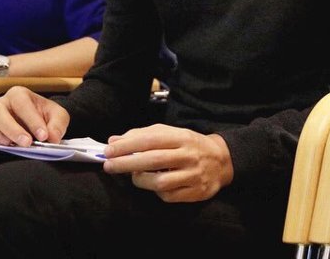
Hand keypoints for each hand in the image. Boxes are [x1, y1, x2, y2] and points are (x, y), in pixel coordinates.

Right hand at [0, 86, 68, 145]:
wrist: (35, 127)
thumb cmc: (45, 119)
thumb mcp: (58, 117)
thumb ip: (58, 125)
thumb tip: (52, 137)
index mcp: (18, 94)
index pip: (21, 103)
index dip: (32, 120)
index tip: (43, 136)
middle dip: (12, 128)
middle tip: (26, 143)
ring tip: (6, 145)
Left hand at [102, 124, 233, 202]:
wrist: (221, 161)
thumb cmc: (189, 145)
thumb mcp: (171, 134)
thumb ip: (143, 135)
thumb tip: (114, 141)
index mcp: (182, 137)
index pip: (151, 139)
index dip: (128, 145)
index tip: (109, 150)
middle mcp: (189, 155)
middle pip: (153, 160)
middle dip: (126, 163)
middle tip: (108, 165)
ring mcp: (193, 175)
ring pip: (160, 182)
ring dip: (140, 180)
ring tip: (133, 176)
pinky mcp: (195, 192)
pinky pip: (168, 196)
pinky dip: (156, 191)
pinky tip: (153, 184)